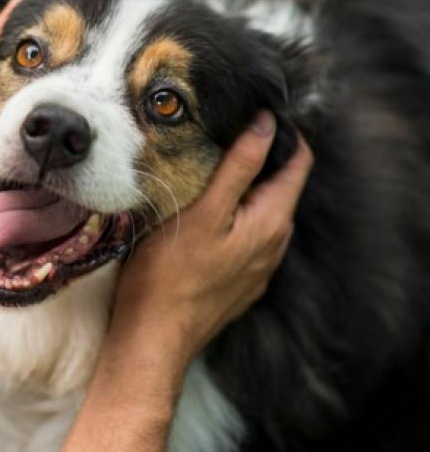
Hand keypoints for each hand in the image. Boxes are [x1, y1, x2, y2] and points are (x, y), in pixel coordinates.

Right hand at [105, 111, 313, 371]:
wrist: (152, 338)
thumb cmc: (169, 275)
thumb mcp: (203, 213)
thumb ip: (239, 168)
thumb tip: (265, 125)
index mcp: (272, 221)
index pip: (299, 161)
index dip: (283, 132)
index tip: (250, 113)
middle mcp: (274, 244)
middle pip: (279, 185)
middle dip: (258, 157)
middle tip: (219, 134)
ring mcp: (258, 266)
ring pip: (260, 211)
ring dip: (242, 187)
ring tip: (205, 168)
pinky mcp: (237, 281)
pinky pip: (244, 236)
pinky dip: (232, 215)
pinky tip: (201, 214)